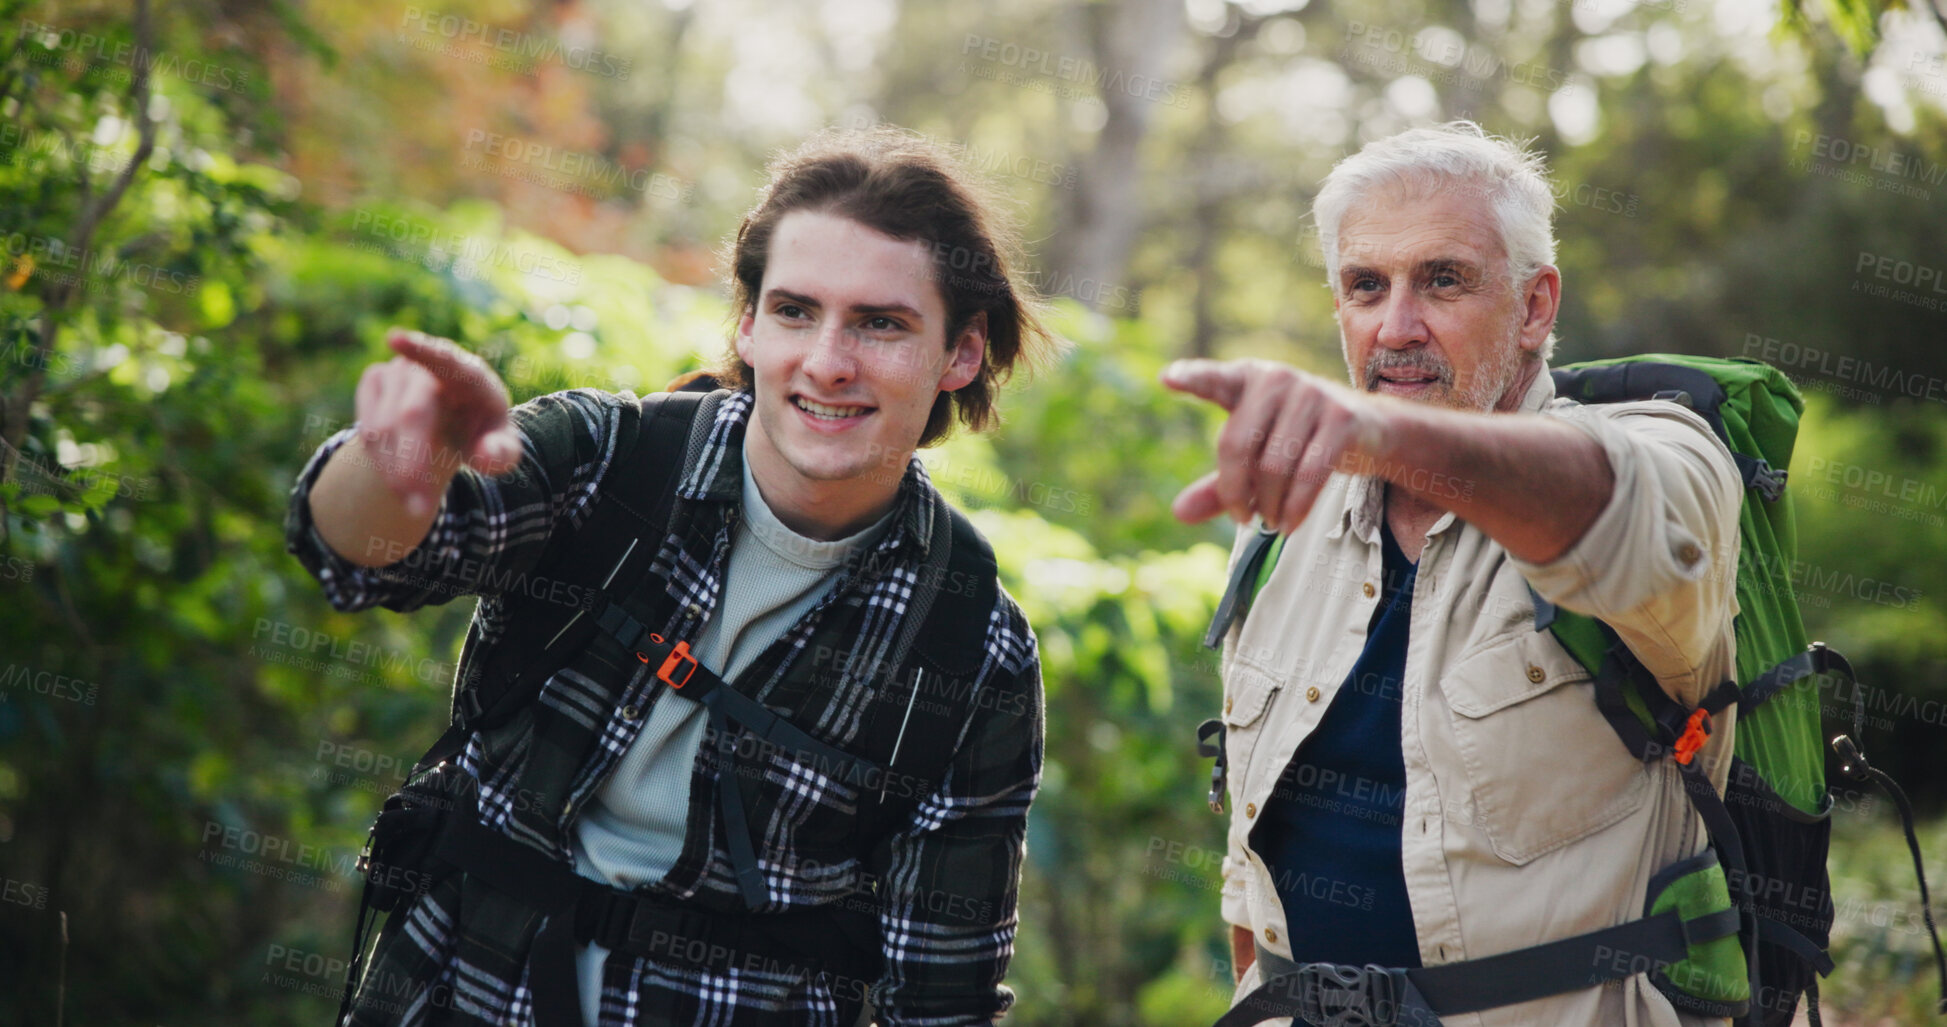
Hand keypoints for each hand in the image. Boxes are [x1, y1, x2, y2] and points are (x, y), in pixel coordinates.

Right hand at [352, 328, 520, 516]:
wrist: (453, 424)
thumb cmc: (482, 432)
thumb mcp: (501, 447)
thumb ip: (503, 453)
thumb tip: (488, 456)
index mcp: (469, 374)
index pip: (444, 359)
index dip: (420, 349)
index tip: (395, 340)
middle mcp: (429, 366)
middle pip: (411, 414)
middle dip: (412, 464)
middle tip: (418, 507)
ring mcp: (398, 370)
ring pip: (383, 429)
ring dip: (398, 473)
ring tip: (417, 501)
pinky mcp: (374, 382)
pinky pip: (368, 430)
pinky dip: (383, 463)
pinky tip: (402, 478)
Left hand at [1161, 358, 1391, 533]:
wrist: (1371, 427)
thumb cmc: (1299, 438)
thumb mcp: (1256, 457)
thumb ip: (1218, 484)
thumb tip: (1178, 512)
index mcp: (1246, 380)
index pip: (1214, 379)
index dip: (1192, 378)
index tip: (1166, 379)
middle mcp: (1276, 379)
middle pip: (1236, 444)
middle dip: (1234, 491)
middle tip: (1241, 518)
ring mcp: (1311, 394)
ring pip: (1273, 467)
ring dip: (1268, 505)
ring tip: (1269, 520)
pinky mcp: (1341, 418)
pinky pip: (1308, 475)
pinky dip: (1294, 508)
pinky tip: (1288, 524)